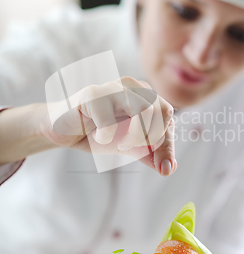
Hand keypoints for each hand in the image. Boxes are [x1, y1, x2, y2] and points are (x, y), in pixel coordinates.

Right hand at [40, 76, 175, 175]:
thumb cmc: (99, 133)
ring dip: (135, 136)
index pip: (168, 114)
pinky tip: (98, 136)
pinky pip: (110, 120)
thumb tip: (169, 168)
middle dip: (152, 138)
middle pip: (162, 110)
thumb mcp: (130, 146)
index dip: (168, 144)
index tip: (163, 167)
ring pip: (144, 109)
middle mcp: (132, 86)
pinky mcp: (93, 94)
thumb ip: (151, 154)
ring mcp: (113, 87)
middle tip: (131, 147)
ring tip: (120, 143)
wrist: (64, 129)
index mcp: (145, 95)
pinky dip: (106, 136)